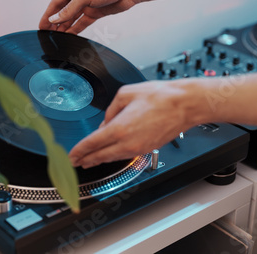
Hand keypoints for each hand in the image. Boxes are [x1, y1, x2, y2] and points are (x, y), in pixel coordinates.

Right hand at [38, 0, 136, 34]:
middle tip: (46, 34)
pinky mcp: (95, 13)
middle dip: (54, 23)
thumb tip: (55, 18)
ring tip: (56, 37)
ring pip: (71, 19)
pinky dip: (75, 29)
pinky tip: (69, 36)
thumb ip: (69, 9)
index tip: (41, 26)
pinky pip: (81, 23)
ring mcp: (87, 5)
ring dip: (63, 27)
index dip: (48, 15)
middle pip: (62, 12)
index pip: (56, 3)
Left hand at [68, 80, 202, 167]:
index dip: (79, 151)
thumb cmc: (160, 96)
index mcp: (119, 128)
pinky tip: (109, 154)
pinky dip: (113, 156)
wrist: (184, 105)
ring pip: (112, 157)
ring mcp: (138, 148)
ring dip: (98, 159)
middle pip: (100, 156)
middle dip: (85, 160)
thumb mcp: (126, 94)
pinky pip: (124, 155)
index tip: (71, 155)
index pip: (92, 143)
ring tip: (89, 161)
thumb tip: (105, 122)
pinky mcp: (147, 149)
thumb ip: (110, 110)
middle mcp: (127, 143)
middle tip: (75, 162)